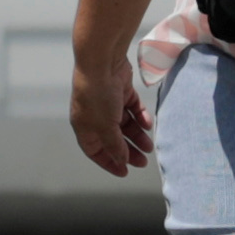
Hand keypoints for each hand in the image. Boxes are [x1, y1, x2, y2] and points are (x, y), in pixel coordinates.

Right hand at [66, 52, 154, 178]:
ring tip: (150, 145)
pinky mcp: (120, 91)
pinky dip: (140, 117)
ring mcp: (108, 103)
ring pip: (125, 125)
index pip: (95, 150)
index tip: (124, 172)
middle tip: (144, 161)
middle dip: (128, 151)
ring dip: (137, 136)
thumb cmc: (97, 95)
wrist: (103, 62)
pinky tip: (147, 123)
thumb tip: (121, 160)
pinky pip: (132, 109)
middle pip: (113, 139)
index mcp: (84, 126)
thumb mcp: (105, 127)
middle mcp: (94, 116)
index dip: (109, 162)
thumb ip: (115, 145)